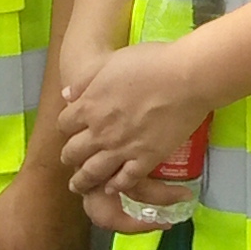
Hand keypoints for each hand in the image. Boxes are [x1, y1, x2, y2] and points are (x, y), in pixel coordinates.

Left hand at [58, 37, 214, 201]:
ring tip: (79, 186)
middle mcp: (100, 132)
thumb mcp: (111, 62)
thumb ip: (86, 80)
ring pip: (93, 172)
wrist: (186, 78)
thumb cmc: (151, 62)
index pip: (64, 125)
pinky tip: (112, 187)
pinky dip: (115, 186)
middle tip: (71, 160)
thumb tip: (67, 95)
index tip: (71, 131)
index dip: (66, 128)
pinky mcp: (146, 160)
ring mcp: (122, 149)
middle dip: (69, 157)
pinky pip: (125, 180)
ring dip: (83, 181)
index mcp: (89, 106)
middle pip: (73, 152)